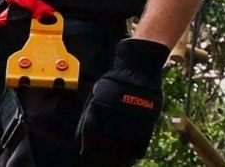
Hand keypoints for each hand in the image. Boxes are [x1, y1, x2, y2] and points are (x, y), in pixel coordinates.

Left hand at [77, 38, 168, 164]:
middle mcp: (113, 113)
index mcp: (98, 107)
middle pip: (106, 145)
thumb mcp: (95, 96)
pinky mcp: (146, 118)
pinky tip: (132, 158)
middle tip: (103, 165)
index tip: (86, 157)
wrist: (138, 67)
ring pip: (124, 147)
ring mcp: (130, 117)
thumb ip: (86, 118)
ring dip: (120, 160)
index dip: (87, 149)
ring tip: (118, 165)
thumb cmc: (114, 84)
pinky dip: (136, 153)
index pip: (89, 134)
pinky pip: (142, 142)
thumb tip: (78, 140)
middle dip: (102, 159)